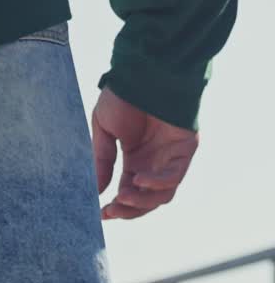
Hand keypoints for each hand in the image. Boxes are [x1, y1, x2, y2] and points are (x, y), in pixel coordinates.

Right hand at [92, 87, 197, 219]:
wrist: (146, 69)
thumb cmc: (124, 94)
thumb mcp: (104, 130)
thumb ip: (102, 161)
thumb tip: (96, 191)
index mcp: (135, 160)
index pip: (128, 193)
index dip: (116, 208)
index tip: (100, 214)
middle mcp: (154, 162)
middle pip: (146, 201)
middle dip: (128, 210)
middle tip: (111, 211)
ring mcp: (171, 157)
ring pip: (161, 196)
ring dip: (141, 201)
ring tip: (123, 197)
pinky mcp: (185, 149)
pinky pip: (173, 177)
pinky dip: (157, 184)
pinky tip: (139, 181)